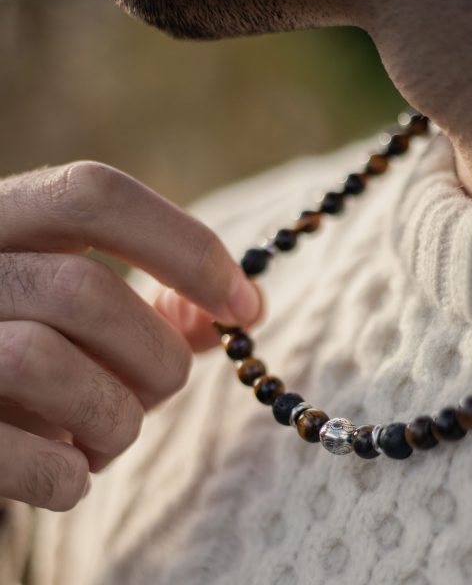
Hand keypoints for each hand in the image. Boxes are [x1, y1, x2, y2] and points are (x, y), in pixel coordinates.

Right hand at [0, 162, 260, 510]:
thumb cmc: (32, 352)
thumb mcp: (84, 312)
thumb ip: (161, 306)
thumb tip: (247, 308)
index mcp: (5, 222)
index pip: (96, 196)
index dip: (187, 248)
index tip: (245, 306)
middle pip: (85, 291)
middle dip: (155, 357)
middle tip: (160, 390)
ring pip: (43, 363)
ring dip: (114, 421)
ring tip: (106, 437)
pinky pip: (21, 457)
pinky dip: (67, 476)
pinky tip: (67, 474)